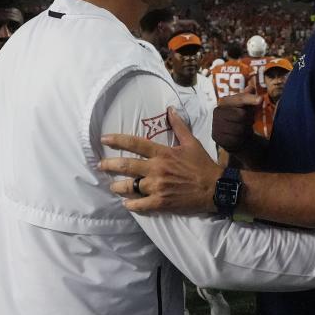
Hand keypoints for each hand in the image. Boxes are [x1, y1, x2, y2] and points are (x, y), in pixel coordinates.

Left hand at [100, 107, 221, 213]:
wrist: (215, 188)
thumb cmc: (202, 164)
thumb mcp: (191, 142)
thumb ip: (179, 126)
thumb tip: (171, 110)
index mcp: (162, 153)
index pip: (135, 144)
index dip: (117, 140)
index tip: (104, 139)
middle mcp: (156, 169)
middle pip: (126, 166)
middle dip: (109, 165)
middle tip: (100, 165)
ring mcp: (157, 187)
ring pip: (130, 187)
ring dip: (118, 186)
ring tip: (112, 186)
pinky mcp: (161, 202)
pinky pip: (140, 205)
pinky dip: (131, 205)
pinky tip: (126, 204)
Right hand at [212, 89, 261, 152]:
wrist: (232, 136)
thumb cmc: (241, 118)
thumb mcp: (247, 107)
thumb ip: (248, 97)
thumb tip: (251, 88)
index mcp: (224, 101)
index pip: (240, 99)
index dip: (251, 99)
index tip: (260, 99)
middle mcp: (217, 112)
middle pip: (242, 115)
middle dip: (249, 119)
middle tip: (247, 121)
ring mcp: (215, 124)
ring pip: (239, 128)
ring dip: (245, 130)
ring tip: (243, 129)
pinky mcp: (217, 137)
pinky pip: (235, 138)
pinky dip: (240, 139)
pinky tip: (237, 137)